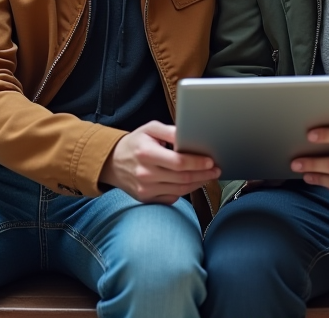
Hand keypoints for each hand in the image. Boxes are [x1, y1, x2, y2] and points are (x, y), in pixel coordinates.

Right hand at [99, 121, 219, 204]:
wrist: (112, 163)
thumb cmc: (135, 143)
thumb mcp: (149, 129)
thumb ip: (169, 131)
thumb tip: (188, 134)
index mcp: (146, 153)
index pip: (179, 162)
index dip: (197, 163)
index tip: (211, 161)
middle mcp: (145, 174)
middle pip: (183, 178)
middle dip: (204, 174)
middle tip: (216, 170)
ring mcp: (145, 189)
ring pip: (180, 190)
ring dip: (198, 184)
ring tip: (208, 176)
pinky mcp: (146, 199)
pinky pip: (172, 197)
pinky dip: (184, 191)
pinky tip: (192, 183)